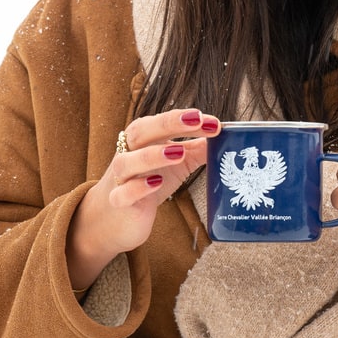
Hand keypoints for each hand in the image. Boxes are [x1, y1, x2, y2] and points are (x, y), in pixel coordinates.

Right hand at [66, 109, 220, 292]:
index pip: (161, 123)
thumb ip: (195, 149)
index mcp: (143, 141)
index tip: (212, 121)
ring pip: (127, 162)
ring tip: (178, 152)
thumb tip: (222, 135)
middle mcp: (128, 154)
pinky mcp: (118, 203)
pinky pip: (123, 194)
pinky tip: (155, 183)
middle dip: (167, 123)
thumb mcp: (175, 164)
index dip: (183, 119)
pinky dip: (137, 187)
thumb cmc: (147, 183)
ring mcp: (120, 179)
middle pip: (141, 132)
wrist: (115, 218)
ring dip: (152, 155)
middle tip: (196, 119)